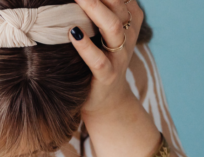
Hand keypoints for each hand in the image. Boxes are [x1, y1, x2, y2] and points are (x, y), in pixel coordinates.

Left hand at [69, 0, 145, 117]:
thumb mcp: (104, 29)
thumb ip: (101, 9)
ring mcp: (120, 56)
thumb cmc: (99, 57)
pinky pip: (99, 59)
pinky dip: (86, 46)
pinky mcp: (107, 75)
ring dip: (94, 9)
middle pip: (118, 4)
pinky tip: (72, 33)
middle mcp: (128, 34)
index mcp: (130, 19)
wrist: (106, 100)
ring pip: (113, 27)